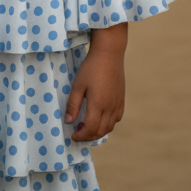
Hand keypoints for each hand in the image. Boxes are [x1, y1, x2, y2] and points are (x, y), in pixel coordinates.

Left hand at [65, 25, 126, 142]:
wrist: (109, 54)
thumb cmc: (91, 67)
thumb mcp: (78, 85)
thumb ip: (73, 105)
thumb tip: (69, 122)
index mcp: (98, 104)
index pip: (90, 129)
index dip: (81, 136)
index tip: (73, 135)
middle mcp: (110, 107)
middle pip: (100, 131)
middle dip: (88, 136)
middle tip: (78, 132)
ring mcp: (118, 104)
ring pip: (110, 127)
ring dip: (98, 131)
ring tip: (87, 125)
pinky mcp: (121, 100)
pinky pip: (116, 119)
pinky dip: (108, 124)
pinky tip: (100, 117)